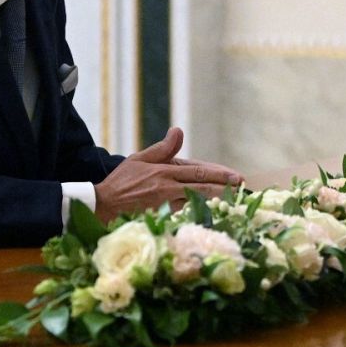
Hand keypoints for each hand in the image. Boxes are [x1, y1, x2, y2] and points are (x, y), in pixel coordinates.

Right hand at [94, 127, 243, 221]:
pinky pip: (185, 215)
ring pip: (197, 201)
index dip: (220, 174)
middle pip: (202, 184)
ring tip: (236, 201)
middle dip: (225, 186)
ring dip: (218, 201)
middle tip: (243, 187)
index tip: (237, 177)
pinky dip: (201, 214)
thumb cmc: (121, 182)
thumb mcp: (140, 159)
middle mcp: (168, 185)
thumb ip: (162, 148)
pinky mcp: (161, 216)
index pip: (198, 170)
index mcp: (164, 169)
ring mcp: (165, 202)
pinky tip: (215, 216)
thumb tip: (178, 131)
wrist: (102, 204)